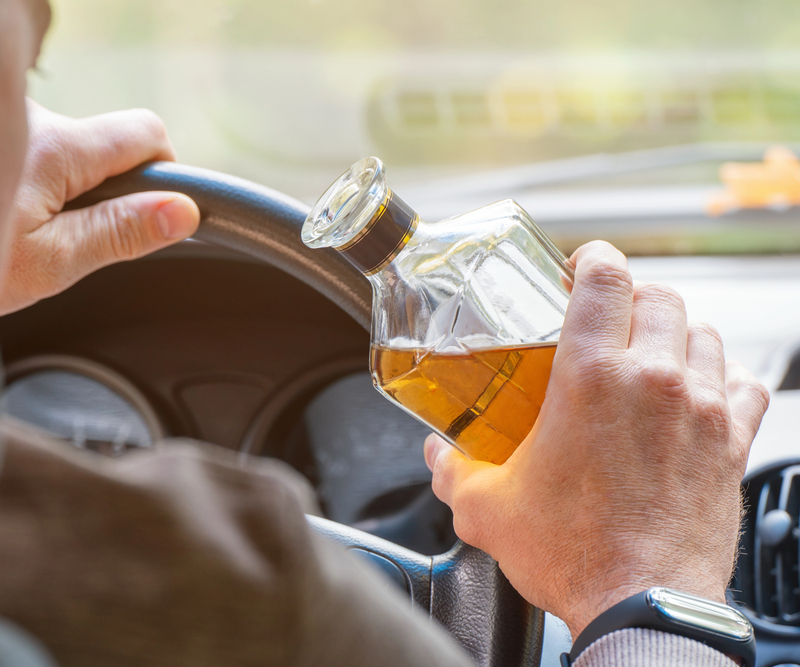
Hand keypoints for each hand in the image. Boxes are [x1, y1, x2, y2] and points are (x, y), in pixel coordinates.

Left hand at [0, 101, 199, 318]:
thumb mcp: (50, 262)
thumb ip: (119, 232)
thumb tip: (184, 211)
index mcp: (54, 145)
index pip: (145, 133)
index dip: (163, 176)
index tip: (149, 217)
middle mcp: (29, 114)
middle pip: (107, 143)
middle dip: (105, 189)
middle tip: (70, 239)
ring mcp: (1, 115)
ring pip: (70, 147)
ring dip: (64, 186)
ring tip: (21, 232)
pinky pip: (34, 146)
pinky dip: (31, 180)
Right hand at [425, 241, 769, 639]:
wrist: (642, 604)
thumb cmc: (573, 553)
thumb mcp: (488, 508)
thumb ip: (453, 470)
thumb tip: (437, 454)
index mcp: (591, 377)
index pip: (606, 277)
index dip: (593, 259)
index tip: (581, 268)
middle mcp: (655, 379)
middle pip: (658, 295)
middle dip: (629, 298)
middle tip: (606, 320)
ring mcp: (702, 408)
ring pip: (702, 332)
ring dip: (674, 334)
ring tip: (649, 357)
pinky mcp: (732, 442)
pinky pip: (744, 384)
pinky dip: (723, 377)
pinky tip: (699, 394)